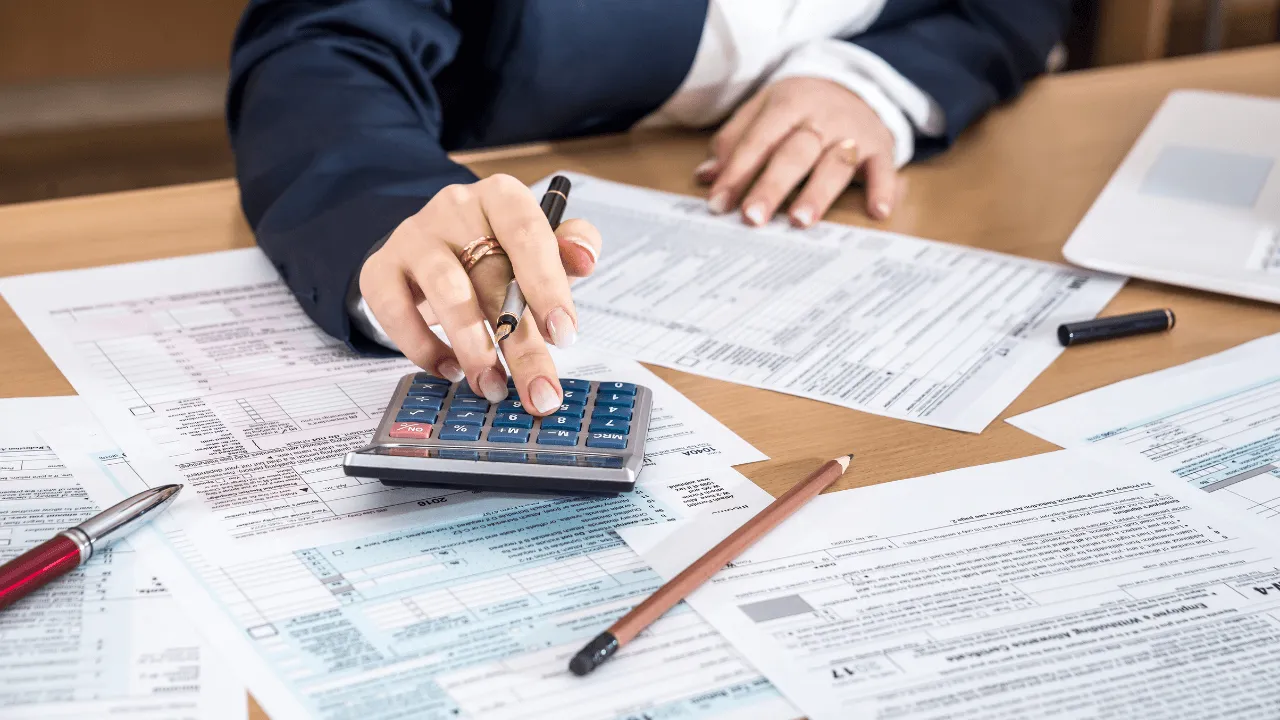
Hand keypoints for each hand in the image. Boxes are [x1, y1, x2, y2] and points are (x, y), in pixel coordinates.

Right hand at [359, 174, 601, 414]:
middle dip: (520, 344)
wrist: (430, 250)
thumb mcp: (538, 248)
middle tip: (539, 392)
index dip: (547, 286)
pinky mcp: (380, 269)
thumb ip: (569, 249)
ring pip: (446, 291)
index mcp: (502, 197)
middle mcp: (455, 208)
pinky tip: (451, 370)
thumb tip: (585, 257)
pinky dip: (424, 348)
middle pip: (493, 277)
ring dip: (473, 348)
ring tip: (492, 388)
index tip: (564, 335)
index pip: (528, 234)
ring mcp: (414, 236)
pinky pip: (397, 312)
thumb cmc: (495, 252)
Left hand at [696, 77, 898, 226]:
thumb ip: (735, 141)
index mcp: (787, 103)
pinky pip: (883, 168)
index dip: (737, 172)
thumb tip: (706, 176)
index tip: (718, 204)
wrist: (853, 85)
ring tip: (801, 221)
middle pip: (795, 153)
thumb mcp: (763, 111)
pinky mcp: (880, 147)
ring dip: (818, 193)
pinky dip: (883, 189)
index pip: (758, 140)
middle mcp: (822, 117)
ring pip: (835, 163)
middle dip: (772, 186)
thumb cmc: (799, 108)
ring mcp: (853, 132)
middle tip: (753, 217)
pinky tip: (877, 212)